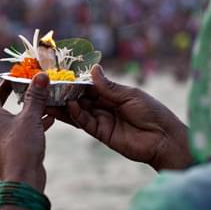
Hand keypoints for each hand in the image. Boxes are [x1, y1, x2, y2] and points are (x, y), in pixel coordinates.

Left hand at [0, 68, 54, 191]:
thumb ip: (36, 96)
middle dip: (8, 91)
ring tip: (36, 97)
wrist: (22, 180)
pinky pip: (18, 129)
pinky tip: (48, 118)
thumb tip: (41, 76)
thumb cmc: (22, 146)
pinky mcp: (8, 148)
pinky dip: (29, 121)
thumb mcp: (31, 117)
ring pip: (9, 116)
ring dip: (22, 106)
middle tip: (16, 80)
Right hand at [48, 65, 191, 169]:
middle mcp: (104, 106)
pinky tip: (69, 106)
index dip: (75, 80)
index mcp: (113, 94)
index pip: (89, 86)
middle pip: (80, 98)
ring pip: (79, 111)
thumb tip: (93, 69)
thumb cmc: (153, 113)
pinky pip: (86, 123)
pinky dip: (77, 115)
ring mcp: (102, 120)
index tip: (59, 74)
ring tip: (49, 98)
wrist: (163, 139)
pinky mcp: (102, 134)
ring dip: (65, 105)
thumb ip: (109, 87)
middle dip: (65, 93)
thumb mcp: (130, 95)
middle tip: (46, 87)